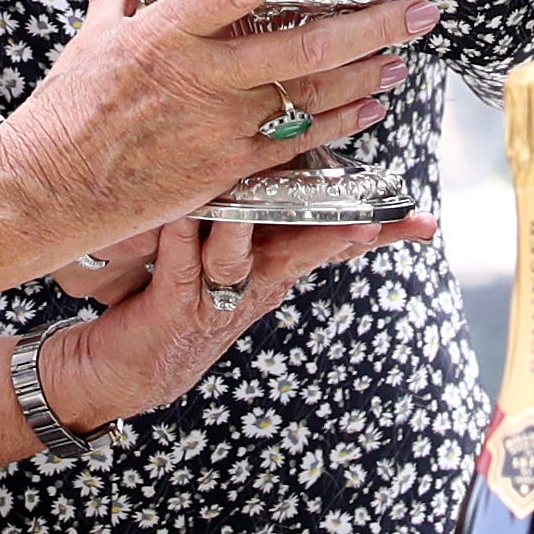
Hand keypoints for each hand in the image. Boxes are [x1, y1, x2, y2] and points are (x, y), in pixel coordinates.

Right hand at [0, 0, 430, 262]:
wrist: (48, 189)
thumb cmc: (67, 109)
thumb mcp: (92, 36)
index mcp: (167, 32)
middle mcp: (203, 77)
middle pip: (305, 43)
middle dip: (372, 23)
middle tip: (419, 5)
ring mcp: (221, 126)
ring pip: (313, 95)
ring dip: (368, 72)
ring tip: (406, 52)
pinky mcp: (229, 169)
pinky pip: (299, 145)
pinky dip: (341, 123)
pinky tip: (373, 107)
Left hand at [40, 214, 437, 420]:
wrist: (110, 375)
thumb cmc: (162, 303)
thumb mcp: (214, 262)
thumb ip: (240, 217)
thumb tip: (265, 158)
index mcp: (270, 270)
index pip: (332, 242)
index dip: (379, 231)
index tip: (423, 221)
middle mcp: (253, 285)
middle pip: (307, 250)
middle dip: (343, 232)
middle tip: (374, 215)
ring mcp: (217, 297)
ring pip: (244, 251)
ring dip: (255, 220)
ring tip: (273, 189)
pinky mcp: (174, 306)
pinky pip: (183, 261)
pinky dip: (186, 231)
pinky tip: (190, 206)